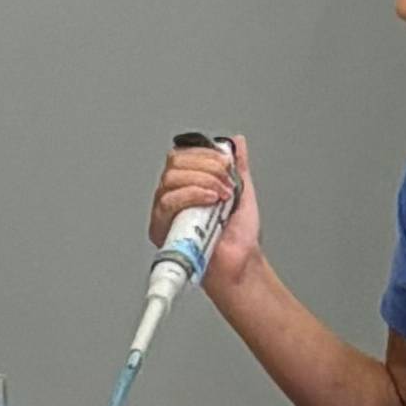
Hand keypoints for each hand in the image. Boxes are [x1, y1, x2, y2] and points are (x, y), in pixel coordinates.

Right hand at [150, 133, 262, 295]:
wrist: (241, 263)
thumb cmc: (239, 237)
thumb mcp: (242, 191)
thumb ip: (237, 166)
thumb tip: (236, 142)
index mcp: (190, 184)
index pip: (184, 155)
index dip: (204, 153)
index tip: (226, 164)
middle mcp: (175, 195)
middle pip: (175, 162)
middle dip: (205, 167)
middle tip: (225, 183)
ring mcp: (168, 212)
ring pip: (170, 179)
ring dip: (201, 181)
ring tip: (221, 196)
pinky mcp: (162, 228)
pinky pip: (167, 202)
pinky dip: (191, 195)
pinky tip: (210, 200)